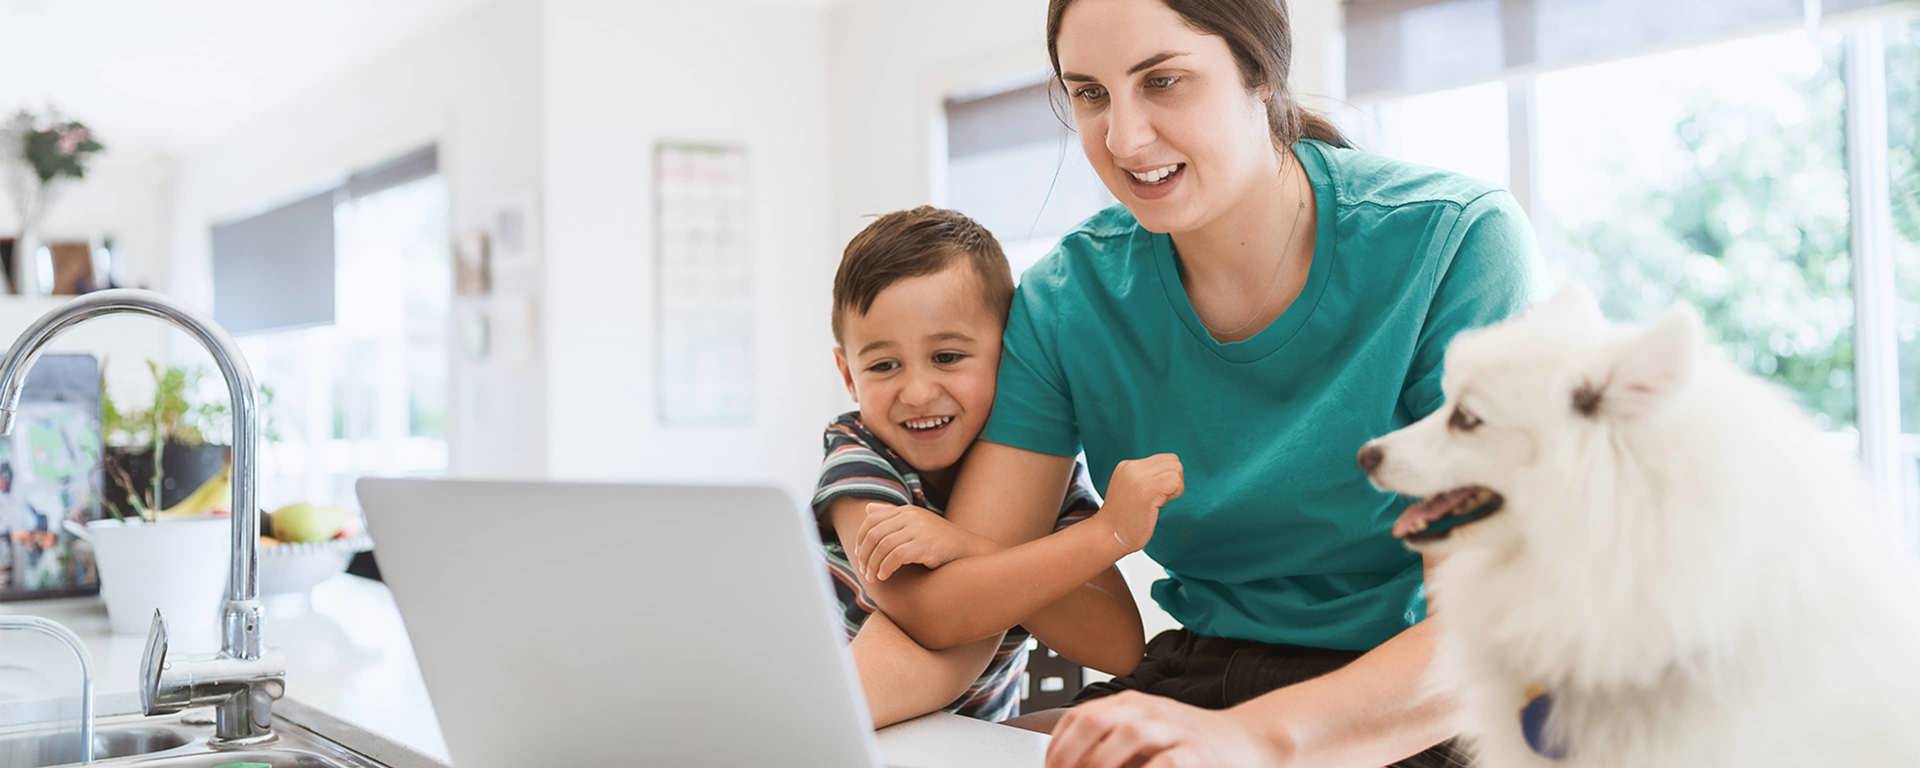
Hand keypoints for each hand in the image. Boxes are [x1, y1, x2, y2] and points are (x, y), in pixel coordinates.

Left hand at [852, 502, 993, 581]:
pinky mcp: (924, 546)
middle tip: (863, 570)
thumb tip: (868, 509)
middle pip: (875, 534)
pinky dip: (886, 568)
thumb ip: (891, 515)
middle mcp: (911, 517)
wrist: (967, 549)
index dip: (860, 538)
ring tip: (872, 578)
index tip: (858, 555)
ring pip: (883, 546)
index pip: (872, 520)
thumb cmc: (939, 540)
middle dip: (865, 554)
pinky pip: (896, 557)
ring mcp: (918, 530)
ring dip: (873, 565)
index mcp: (906, 511)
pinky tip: (884, 576)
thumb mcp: (915, 523)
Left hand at [1046, 691, 1289, 767]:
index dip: (1057, 746)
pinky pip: (1164, 764)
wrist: (1249, 740)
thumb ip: (1110, 743)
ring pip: (1125, 740)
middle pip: (1095, 723)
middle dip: (1071, 755)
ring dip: (1100, 765)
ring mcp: (1173, 731)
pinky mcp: (1195, 754)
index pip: (1079, 716)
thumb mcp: (1146, 732)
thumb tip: (1069, 763)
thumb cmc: (1191, 742)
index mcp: (1130, 705)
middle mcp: (1148, 712)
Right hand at [1097, 454, 1183, 551]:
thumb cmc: (1123, 519)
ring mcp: (1139, 477)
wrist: (1107, 535)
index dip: (1166, 476)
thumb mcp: (1130, 489)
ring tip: (1159, 502)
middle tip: (1159, 498)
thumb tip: (1174, 473)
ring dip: (1175, 487)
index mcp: (1127, 465)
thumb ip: (1147, 477)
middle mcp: (1132, 467)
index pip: (1164, 458)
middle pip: (1173, 460)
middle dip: (1173, 479)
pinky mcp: (1148, 489)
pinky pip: (1175, 481)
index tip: (1155, 494)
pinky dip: (1175, 493)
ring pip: (1176, 469)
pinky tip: (1160, 505)